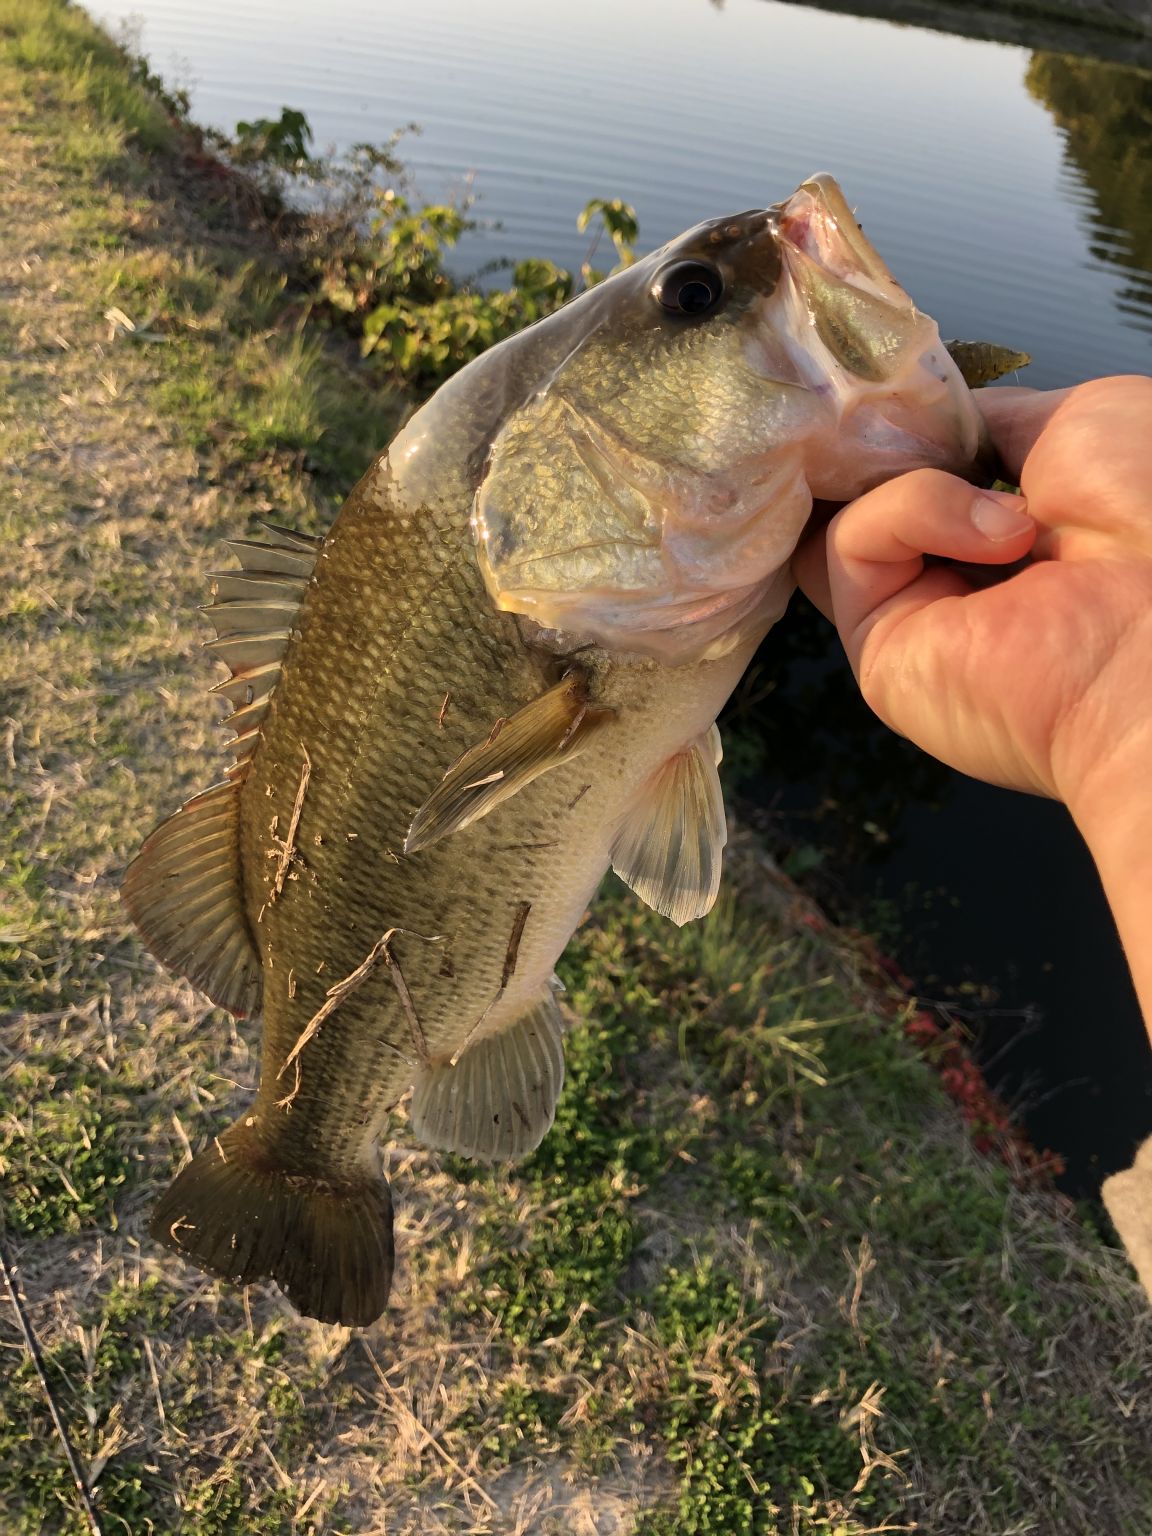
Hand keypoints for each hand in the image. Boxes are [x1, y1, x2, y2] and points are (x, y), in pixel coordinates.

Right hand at [793, 375, 1151, 817]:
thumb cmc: (1150, 513)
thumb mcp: (1070, 420)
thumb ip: (979, 424)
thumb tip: (913, 424)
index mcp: (1005, 524)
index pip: (911, 465)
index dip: (895, 425)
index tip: (898, 395)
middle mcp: (954, 573)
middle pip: (857, 492)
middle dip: (875, 446)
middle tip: (907, 423)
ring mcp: (913, 613)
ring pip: (845, 511)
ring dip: (916, 484)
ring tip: (1011, 516)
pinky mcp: (879, 649)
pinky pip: (849, 545)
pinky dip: (912, 513)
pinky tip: (999, 539)